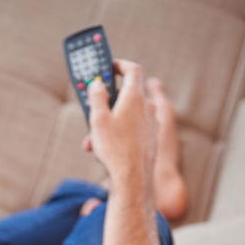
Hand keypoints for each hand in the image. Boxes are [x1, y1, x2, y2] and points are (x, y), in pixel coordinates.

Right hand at [81, 59, 156, 194]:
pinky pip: (133, 130)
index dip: (120, 65)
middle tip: (93, 105)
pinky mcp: (151, 139)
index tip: (109, 66)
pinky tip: (106, 150)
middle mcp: (147, 107)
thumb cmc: (115, 149)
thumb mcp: (98, 119)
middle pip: (127, 94)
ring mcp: (151, 124)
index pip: (132, 69)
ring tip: (93, 140)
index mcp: (135, 96)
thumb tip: (97, 85)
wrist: (132, 180)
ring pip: (128, 116)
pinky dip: (120, 134)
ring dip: (110, 122)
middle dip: (108, 101)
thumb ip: (96, 97)